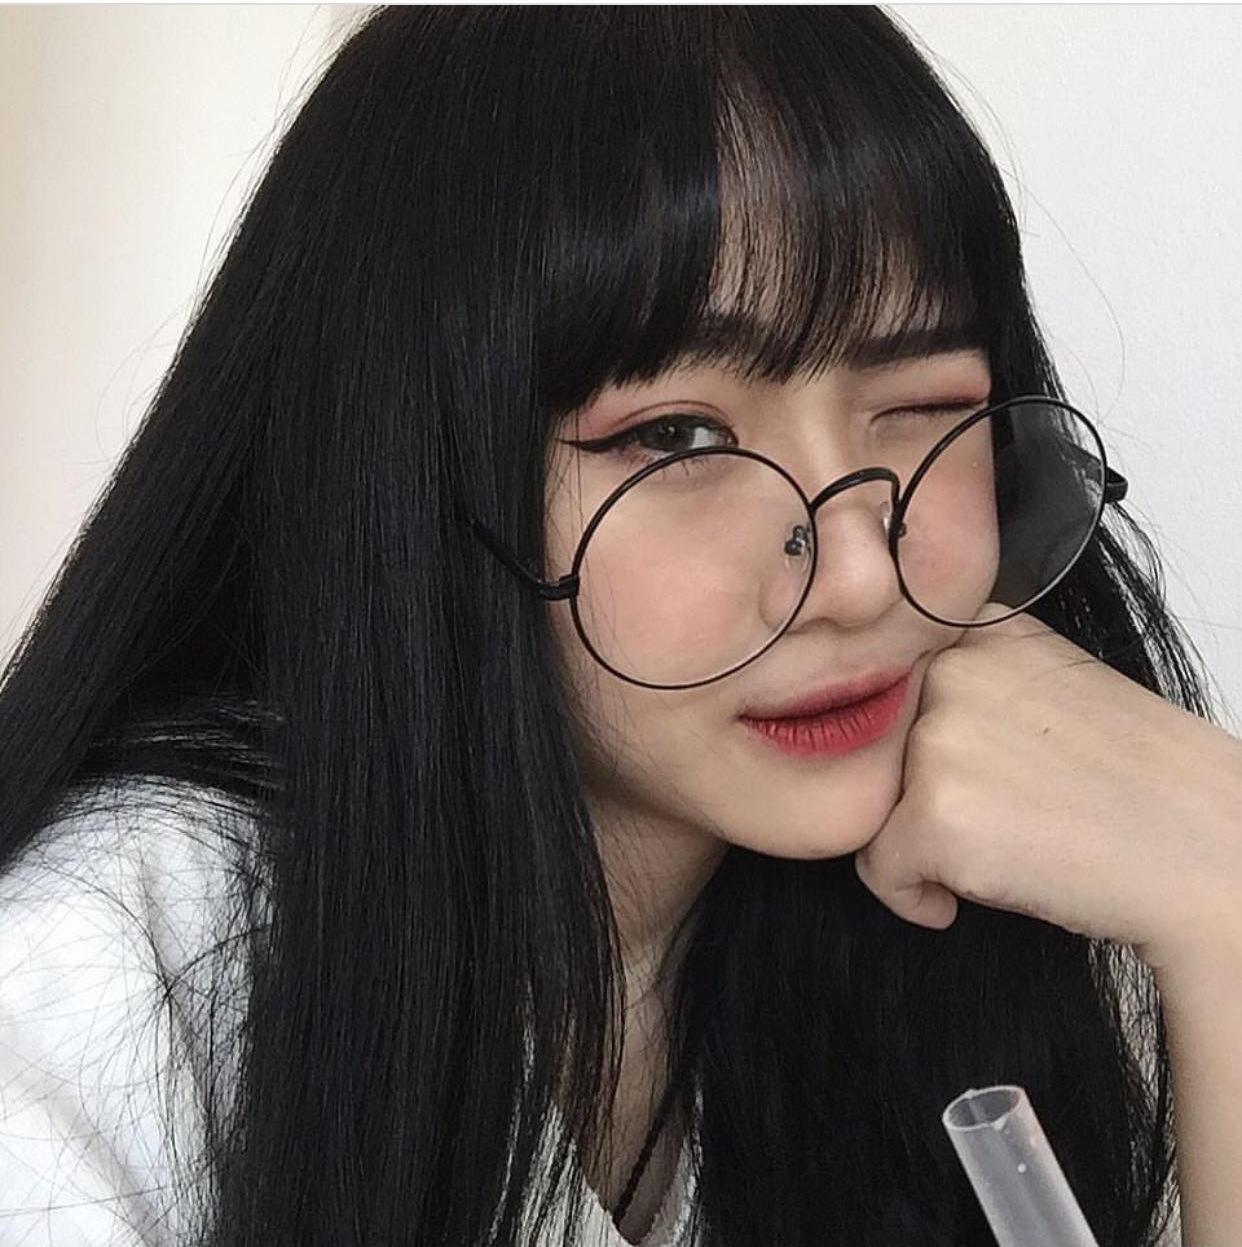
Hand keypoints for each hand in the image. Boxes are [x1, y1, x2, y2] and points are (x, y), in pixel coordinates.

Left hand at [853, 602, 1241, 970]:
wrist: (1208, 853)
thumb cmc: (1138, 781)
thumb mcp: (1047, 683)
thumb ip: (968, 678)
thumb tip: (878, 705)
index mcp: (978, 628)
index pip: (890, 686)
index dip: (911, 740)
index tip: (957, 774)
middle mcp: (949, 668)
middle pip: (872, 748)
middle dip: (914, 795)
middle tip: (989, 821)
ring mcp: (937, 738)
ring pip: (868, 806)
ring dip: (917, 843)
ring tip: (995, 851)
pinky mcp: (931, 813)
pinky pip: (878, 868)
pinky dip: (913, 895)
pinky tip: (963, 899)